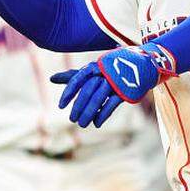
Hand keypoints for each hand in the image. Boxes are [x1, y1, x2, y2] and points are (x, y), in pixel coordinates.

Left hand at [51, 44, 176, 127]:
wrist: (138, 66)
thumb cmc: (108, 70)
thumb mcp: (91, 72)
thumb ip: (73, 76)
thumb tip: (51, 78)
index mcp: (93, 67)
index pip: (77, 78)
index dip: (69, 92)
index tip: (60, 106)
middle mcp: (103, 72)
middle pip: (87, 90)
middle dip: (79, 106)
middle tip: (72, 119)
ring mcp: (115, 80)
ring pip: (99, 98)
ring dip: (89, 113)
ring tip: (82, 124)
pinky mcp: (125, 89)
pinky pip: (112, 103)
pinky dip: (103, 114)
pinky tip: (96, 123)